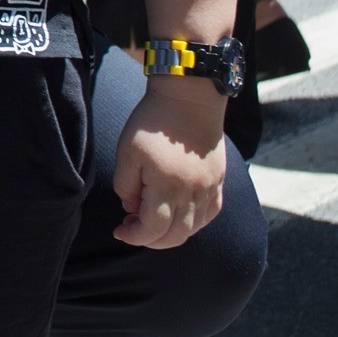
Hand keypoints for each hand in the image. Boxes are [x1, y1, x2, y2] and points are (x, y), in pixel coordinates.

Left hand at [113, 83, 227, 249]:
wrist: (189, 99)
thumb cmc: (152, 123)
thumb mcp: (127, 152)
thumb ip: (125, 185)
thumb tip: (132, 209)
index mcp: (167, 187)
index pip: (153, 230)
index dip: (134, 237)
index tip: (119, 231)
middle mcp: (193, 194)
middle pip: (175, 236)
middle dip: (150, 239)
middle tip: (130, 226)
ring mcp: (209, 190)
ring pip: (193, 229)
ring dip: (170, 233)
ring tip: (149, 219)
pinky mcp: (218, 183)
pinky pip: (209, 215)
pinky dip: (192, 223)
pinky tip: (176, 214)